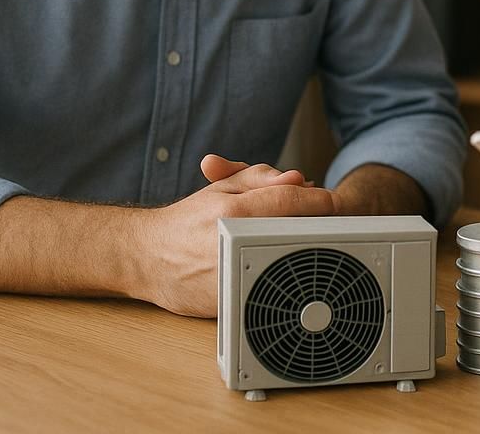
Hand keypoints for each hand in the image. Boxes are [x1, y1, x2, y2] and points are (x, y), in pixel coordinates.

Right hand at [134, 155, 339, 317]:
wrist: (145, 258)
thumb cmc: (187, 221)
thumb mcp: (221, 187)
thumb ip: (261, 177)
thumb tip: (300, 178)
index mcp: (233, 209)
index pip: (292, 199)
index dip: (320, 200)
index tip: (334, 203)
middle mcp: (231, 241)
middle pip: (297, 232)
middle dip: (317, 229)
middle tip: (328, 227)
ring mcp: (229, 274)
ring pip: (287, 265)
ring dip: (304, 257)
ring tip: (309, 250)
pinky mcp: (226, 303)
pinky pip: (267, 291)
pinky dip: (282, 282)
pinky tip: (285, 275)